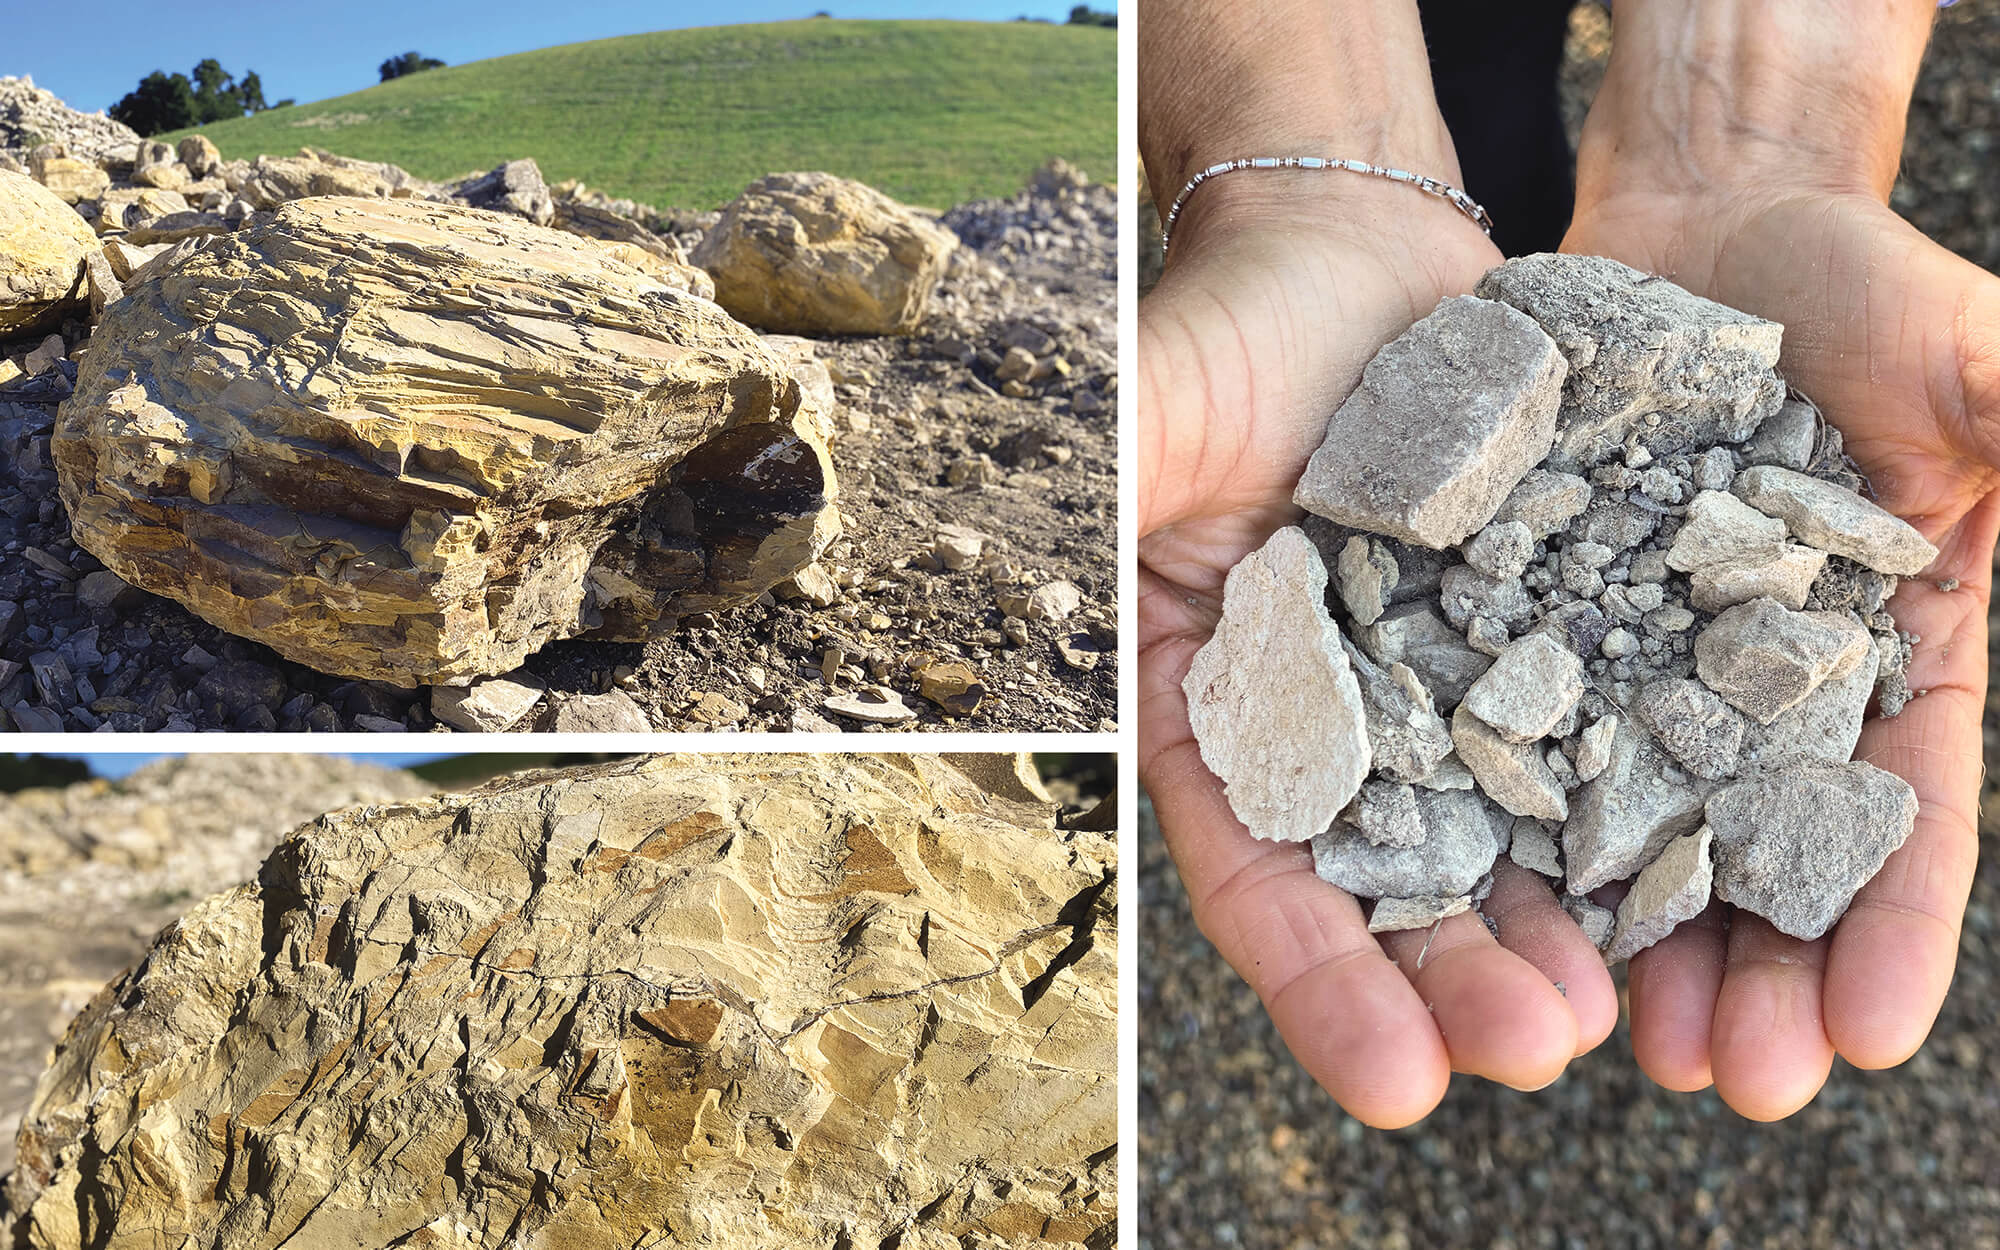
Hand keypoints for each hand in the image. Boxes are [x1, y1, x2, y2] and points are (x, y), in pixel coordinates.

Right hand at [1137, 178, 1621, 1127]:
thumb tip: (1023, 566)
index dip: (1318, 977)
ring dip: (1549, 935)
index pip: (1256, 862)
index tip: (1394, 1083)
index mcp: (1215, 703)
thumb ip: (1112, 492)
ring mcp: (1441, 692)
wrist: (1365, 256)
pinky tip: (1683, 888)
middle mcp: (1332, 725)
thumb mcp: (1155, 407)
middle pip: (1390, 883)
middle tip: (1533, 1051)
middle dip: (1452, 980)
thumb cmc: (1238, 327)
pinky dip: (1630, 822)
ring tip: (1612, 1014)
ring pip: (1500, 841)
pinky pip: (1591, 745)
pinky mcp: (1537, 644)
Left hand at [1564, 0, 1996, 1118]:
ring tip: (1600, 1046)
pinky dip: (1504, 823)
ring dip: (1623, 944)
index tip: (1868, 1035)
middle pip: (1757, 861)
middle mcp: (1755, 693)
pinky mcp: (1526, 627)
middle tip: (1725, 1079)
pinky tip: (1477, 910)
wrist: (1694, 236)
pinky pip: (1508, 733)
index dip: (1889, 926)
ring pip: (1629, 830)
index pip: (1904, 817)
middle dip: (1748, 975)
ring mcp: (1634, 667)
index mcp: (1886, 662)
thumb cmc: (1852, 289)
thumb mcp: (1963, 352)